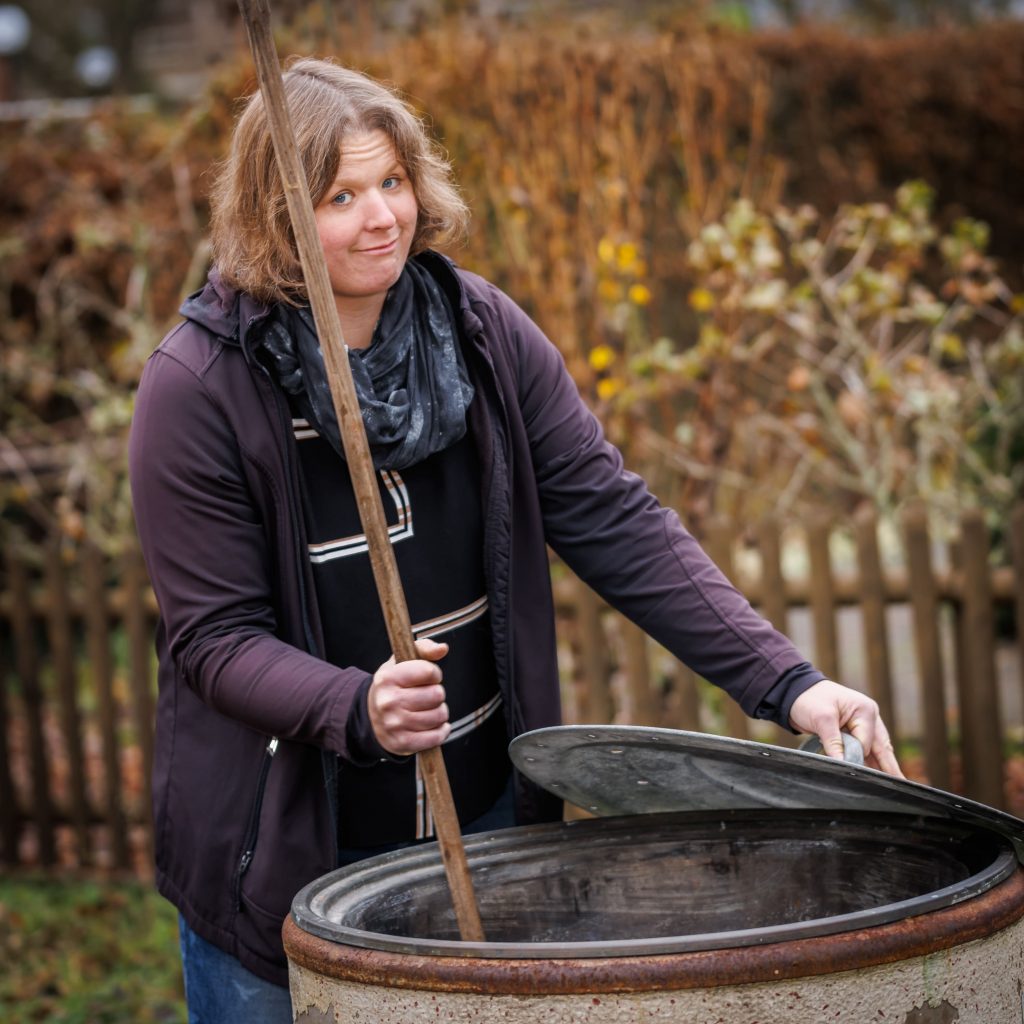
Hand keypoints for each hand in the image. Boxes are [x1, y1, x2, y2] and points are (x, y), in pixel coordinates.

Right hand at [368, 639, 450, 755]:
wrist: (371, 717)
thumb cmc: (392, 687)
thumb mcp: (401, 662)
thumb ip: (423, 649)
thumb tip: (442, 648)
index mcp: (388, 678)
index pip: (429, 671)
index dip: (434, 674)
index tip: (428, 677)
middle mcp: (389, 701)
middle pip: (437, 695)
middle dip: (438, 694)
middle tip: (428, 695)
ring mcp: (395, 724)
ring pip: (439, 716)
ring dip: (440, 712)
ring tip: (429, 709)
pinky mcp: (402, 743)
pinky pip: (435, 737)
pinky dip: (440, 731)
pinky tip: (433, 726)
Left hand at [789, 679, 903, 777]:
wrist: (796, 691)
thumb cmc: (809, 699)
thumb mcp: (821, 718)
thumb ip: (833, 742)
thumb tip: (842, 764)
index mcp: (865, 710)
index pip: (866, 742)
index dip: (859, 758)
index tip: (853, 771)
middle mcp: (869, 718)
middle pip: (881, 748)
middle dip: (888, 767)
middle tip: (901, 786)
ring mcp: (863, 725)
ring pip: (876, 751)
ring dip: (880, 767)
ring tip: (892, 787)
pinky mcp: (854, 732)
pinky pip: (866, 750)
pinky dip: (870, 762)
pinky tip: (876, 777)